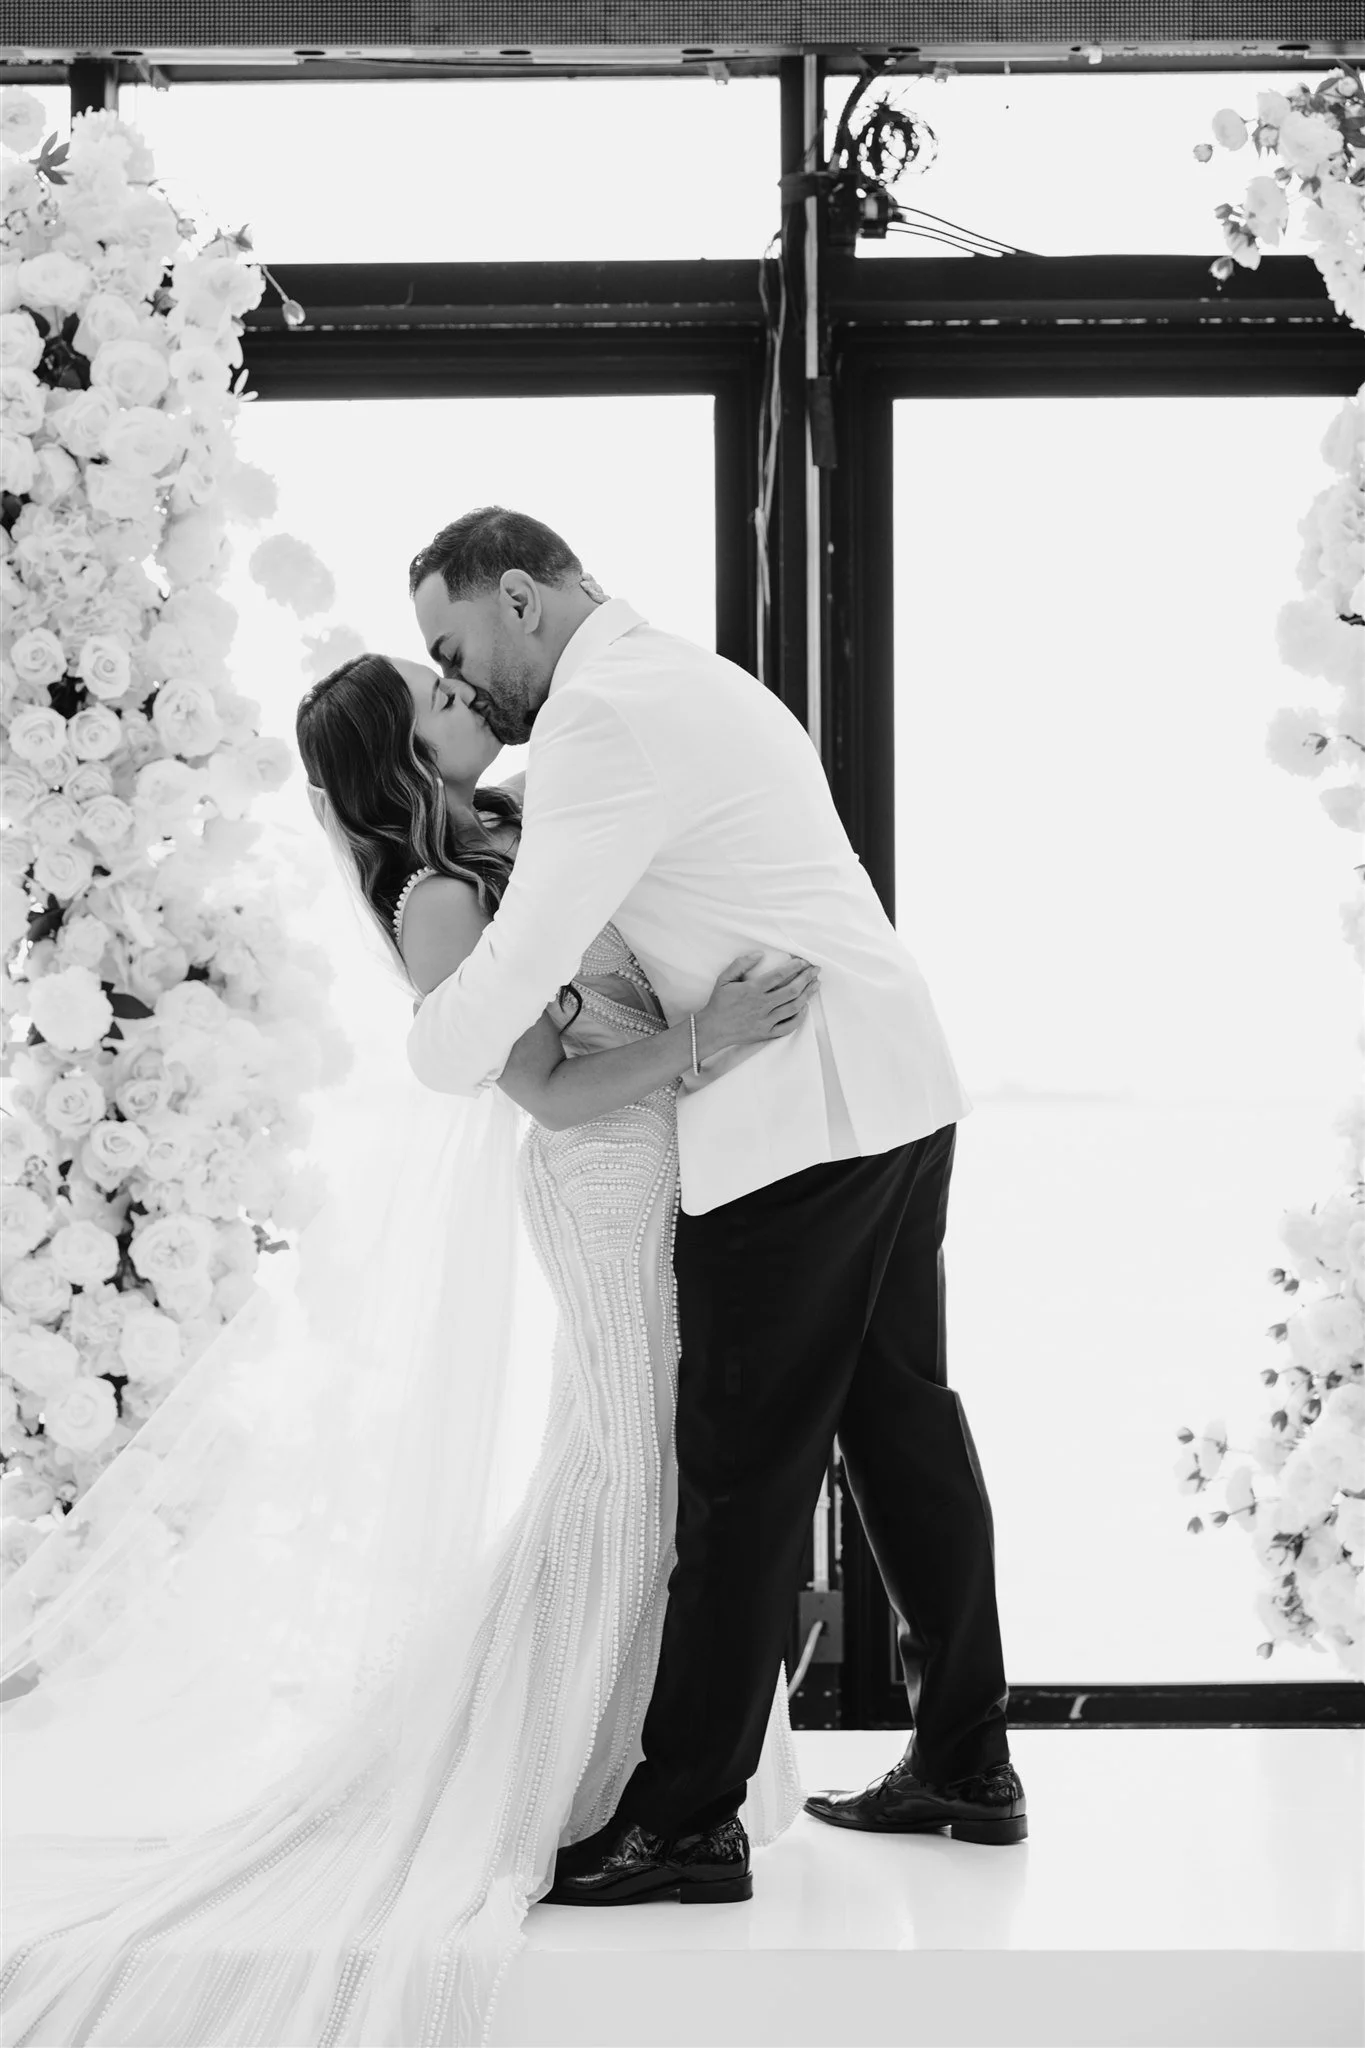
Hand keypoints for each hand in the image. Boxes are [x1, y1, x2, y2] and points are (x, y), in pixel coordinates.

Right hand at [694, 952, 819, 1061]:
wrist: (712, 1029)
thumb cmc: (719, 1003)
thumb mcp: (724, 979)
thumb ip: (740, 964)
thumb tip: (759, 954)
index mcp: (752, 990)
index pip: (779, 975)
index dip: (794, 967)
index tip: (803, 961)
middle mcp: (762, 1005)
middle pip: (791, 990)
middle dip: (807, 978)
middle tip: (816, 970)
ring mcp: (766, 1021)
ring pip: (793, 1007)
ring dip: (807, 994)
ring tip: (816, 984)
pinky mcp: (767, 1033)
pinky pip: (788, 1026)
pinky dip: (799, 1017)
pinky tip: (805, 1008)